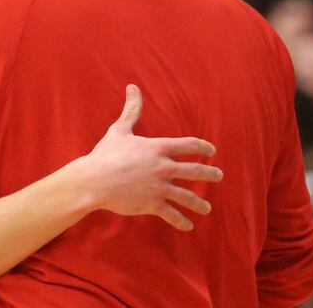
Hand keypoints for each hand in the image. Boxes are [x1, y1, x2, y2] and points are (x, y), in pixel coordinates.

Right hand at [84, 84, 222, 230]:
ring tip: (207, 208)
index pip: (188, 145)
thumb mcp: (120, 129)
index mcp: (158, 148)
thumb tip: (133, 87)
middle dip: (210, 173)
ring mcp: (160, 187)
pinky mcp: (153, 204)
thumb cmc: (106, 154)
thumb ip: (131, 109)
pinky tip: (188, 225)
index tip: (211, 150)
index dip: (202, 147)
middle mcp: (164, 167)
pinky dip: (181, 221)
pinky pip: (172, 214)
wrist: (94, 180)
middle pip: (195, 170)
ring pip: (187, 196)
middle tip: (219, 175)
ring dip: (199, 203)